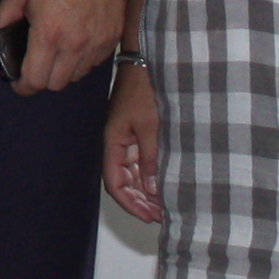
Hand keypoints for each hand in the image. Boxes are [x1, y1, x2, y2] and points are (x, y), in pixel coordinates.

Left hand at [0, 0, 127, 95]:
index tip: (19, 82)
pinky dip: (83, 60)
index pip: (35, 81)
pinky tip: (76, 42)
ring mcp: (97, 44)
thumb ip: (1, 23)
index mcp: (48, 35)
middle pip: (56, 84)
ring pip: (76, 76)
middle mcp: (75, 46)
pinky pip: (94, 63)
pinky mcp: (112, 39)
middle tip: (36, 64)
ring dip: (63, 70)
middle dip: (42, 79)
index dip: (23, 86)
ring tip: (57, 51)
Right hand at [102, 55, 165, 223]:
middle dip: (140, 201)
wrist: (148, 61)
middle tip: (161, 216)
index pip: (115, 183)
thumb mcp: (150, 125)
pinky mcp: (138, 133)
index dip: (130, 203)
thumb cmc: (146, 90)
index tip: (148, 217)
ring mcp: (127, 139)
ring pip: (132, 174)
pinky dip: (150, 176)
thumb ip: (150, 158)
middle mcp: (117, 144)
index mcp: (113, 143)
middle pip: (123, 181)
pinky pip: (141, 162)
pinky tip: (165, 184)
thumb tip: (151, 189)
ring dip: (145, 191)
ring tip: (165, 206)